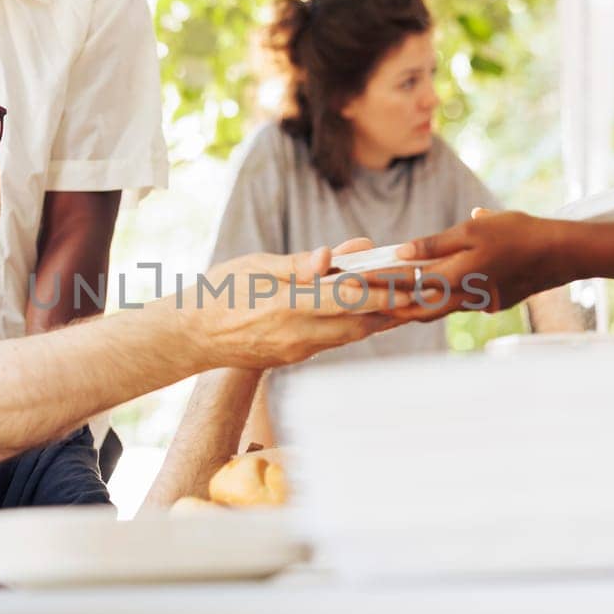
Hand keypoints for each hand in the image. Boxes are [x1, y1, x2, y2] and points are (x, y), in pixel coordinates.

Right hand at [188, 238, 399, 368]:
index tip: (409, 283)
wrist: (191, 336)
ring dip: (378, 321)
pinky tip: (371, 313)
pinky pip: (333, 341)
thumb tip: (335, 255)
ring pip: (349, 336)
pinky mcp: (294, 358)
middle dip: (391, 310)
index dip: (382, 291)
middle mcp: (295, 334)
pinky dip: (354, 326)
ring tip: (407, 302)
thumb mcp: (257, 265)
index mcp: (286, 305)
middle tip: (421, 294)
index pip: (346, 298)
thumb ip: (300, 262)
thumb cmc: (221, 291)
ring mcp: (295, 351)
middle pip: (358, 325)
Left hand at [368, 208, 569, 320]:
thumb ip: (436, 244)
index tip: (354, 282)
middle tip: (363, 304)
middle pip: (416, 309)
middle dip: (388, 308)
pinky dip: (437, 304)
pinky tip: (429, 297)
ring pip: (436, 310)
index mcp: (455, 277)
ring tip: (387, 305)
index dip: (378, 284)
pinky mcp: (493, 304)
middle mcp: (464, 298)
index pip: (406, 285)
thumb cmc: (518, 234)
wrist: (561, 254)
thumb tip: (402, 252)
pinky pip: (457, 306)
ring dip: (411, 309)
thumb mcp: (474, 229)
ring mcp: (480, 304)